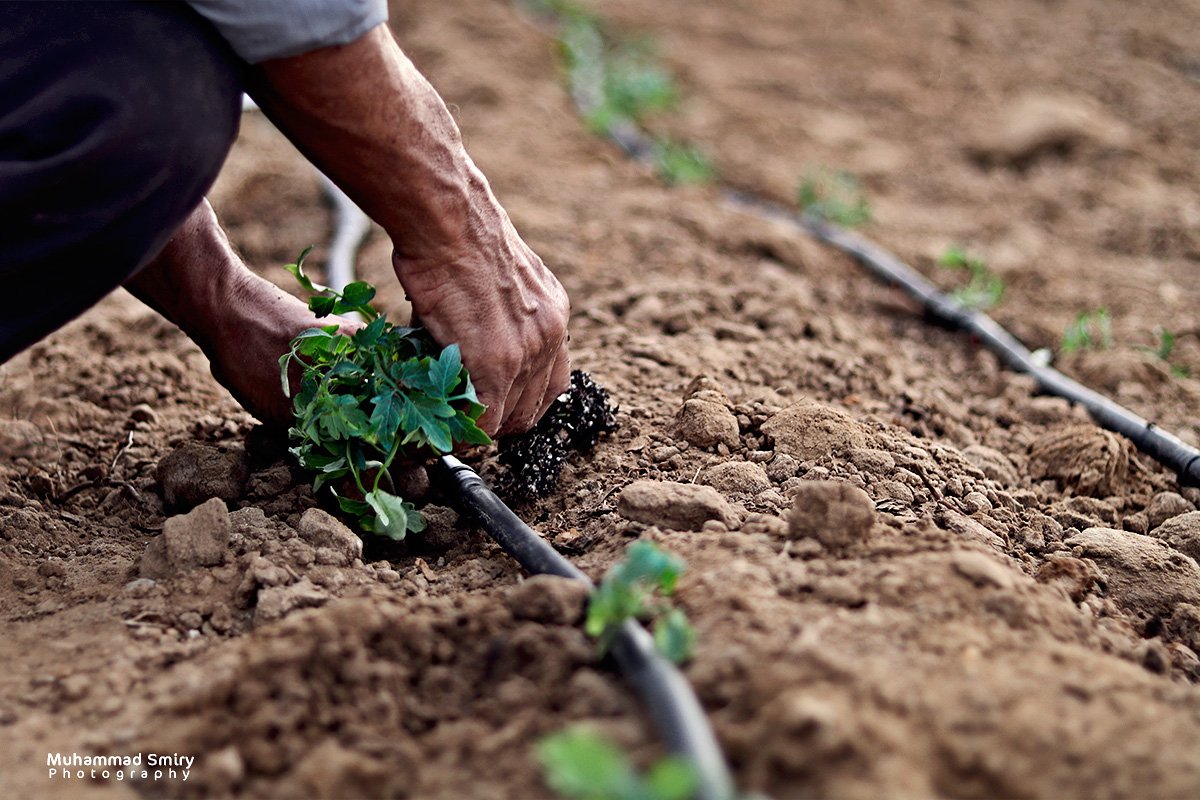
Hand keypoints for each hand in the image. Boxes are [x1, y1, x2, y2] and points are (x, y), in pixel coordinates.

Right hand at [247, 25, 571, 433]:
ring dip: (480, 428)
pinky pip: (486, 420)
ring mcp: (528, 351)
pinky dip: (464, 432)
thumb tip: (461, 347)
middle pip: (535, 407)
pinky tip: (444, 428)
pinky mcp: (497, 364)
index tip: (491, 405)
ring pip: (512, 418)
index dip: (518, 399)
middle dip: (501, 421)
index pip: (550, 380)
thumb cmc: (455, 237)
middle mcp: (551, 334)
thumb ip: (492, 318)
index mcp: (552, 313)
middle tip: (468, 422)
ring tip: (453, 426)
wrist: (447, 218)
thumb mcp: (493, 280)